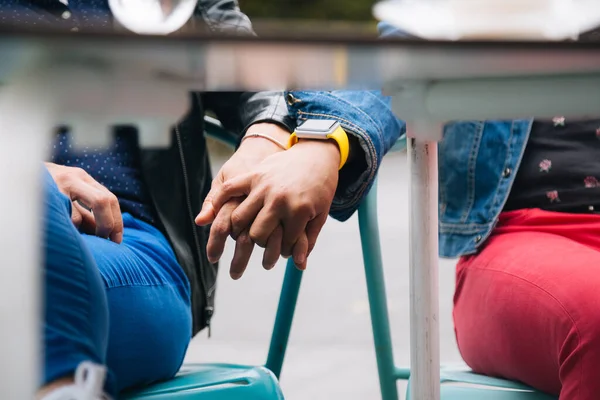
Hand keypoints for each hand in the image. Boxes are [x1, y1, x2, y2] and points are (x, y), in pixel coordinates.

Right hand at [45, 162, 122, 242]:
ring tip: (78, 237)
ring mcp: (58, 184)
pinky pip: (63, 219)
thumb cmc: (44, 190)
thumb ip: (85, 210)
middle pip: (104, 201)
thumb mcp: (67, 195)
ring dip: (84, 230)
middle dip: (108, 225)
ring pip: (80, 215)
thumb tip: (105, 233)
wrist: (16, 174)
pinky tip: (61, 229)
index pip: (110, 199)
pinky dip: (67, 229)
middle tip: (106, 241)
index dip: (117, 221)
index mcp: (82, 178)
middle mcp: (73, 178)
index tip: (116, 239)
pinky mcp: (45, 195)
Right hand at [198, 139, 339, 273]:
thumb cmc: (320, 187)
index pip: (284, 245)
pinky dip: (219, 202)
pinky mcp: (254, 175)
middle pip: (257, 235)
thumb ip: (308, 241)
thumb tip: (299, 266)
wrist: (316, 154)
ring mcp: (263, 186)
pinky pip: (229, 189)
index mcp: (298, 211)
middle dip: (262, 243)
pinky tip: (218, 213)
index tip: (287, 247)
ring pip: (239, 218)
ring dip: (241, 229)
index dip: (285, 250)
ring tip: (246, 231)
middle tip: (265, 240)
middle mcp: (277, 200)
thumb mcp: (320, 215)